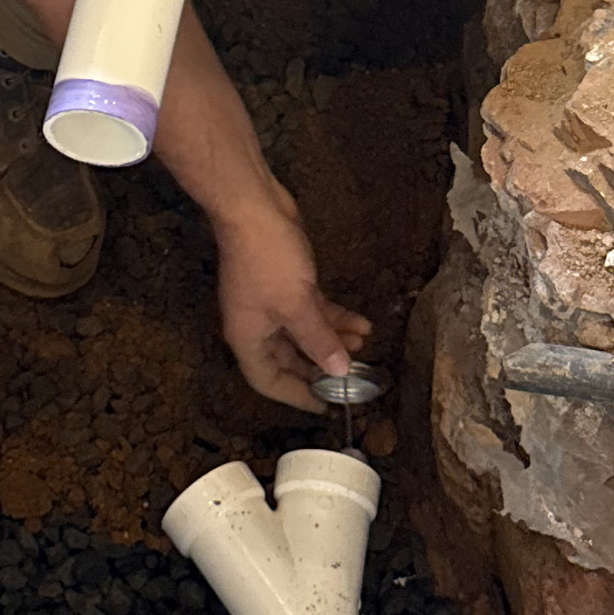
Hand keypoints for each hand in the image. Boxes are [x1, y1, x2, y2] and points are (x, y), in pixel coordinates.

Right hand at [212, 176, 371, 412]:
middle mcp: (257, 325)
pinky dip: (333, 316)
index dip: (297, 397)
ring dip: (333, 338)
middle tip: (353, 375)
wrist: (253, 208)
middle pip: (290, 359)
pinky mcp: (285, 282)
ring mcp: (271, 303)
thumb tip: (338, 372)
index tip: (325, 406)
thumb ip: (319, 341)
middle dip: (322, 366)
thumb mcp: (298, 306)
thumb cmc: (269, 261)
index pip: (269, 381)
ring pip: (305, 332)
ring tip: (364, 344)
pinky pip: (311, 310)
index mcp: (249, 338)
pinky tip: (361, 321)